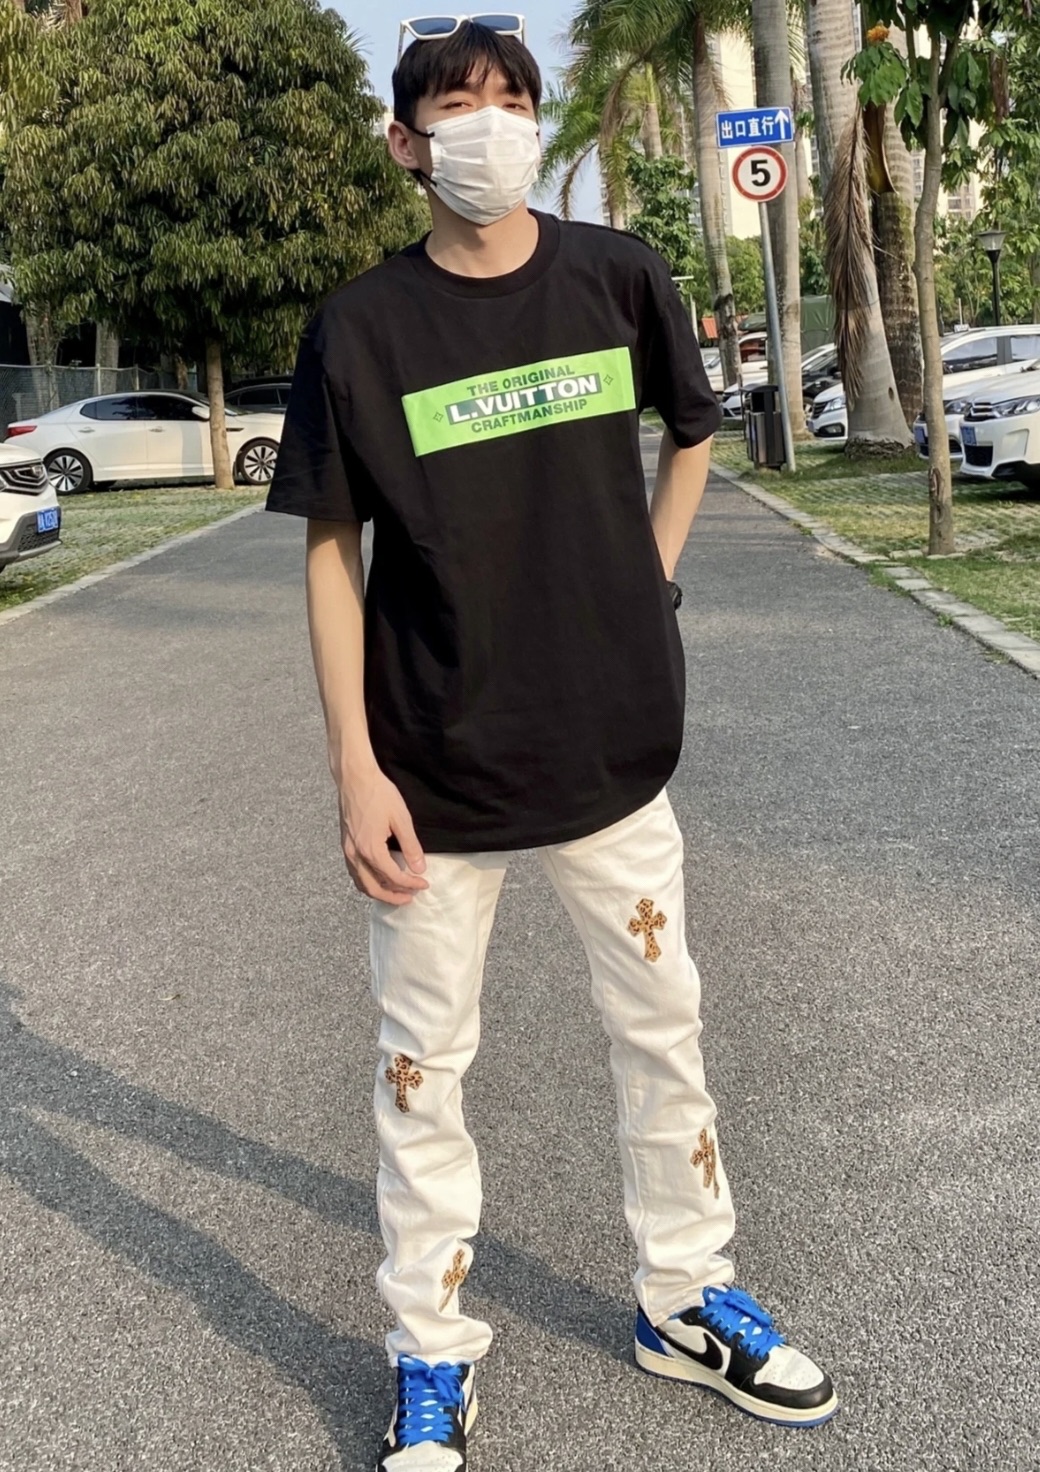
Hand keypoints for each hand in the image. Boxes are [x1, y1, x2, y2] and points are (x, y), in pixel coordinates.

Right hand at [337, 769, 428, 905]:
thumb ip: (411, 846)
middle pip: (374, 888)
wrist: (354, 778)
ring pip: (361, 883)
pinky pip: (354, 872)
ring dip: (378, 892)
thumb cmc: (378, 794)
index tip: (424, 884)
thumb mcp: (401, 819)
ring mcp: (347, 850)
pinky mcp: (344, 844)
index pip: (393, 877)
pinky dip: (366, 881)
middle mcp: (355, 854)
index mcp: (371, 850)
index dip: (411, 884)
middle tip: (410, 897)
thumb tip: (419, 868)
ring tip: (395, 892)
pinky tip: (377, 877)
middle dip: (393, 896)